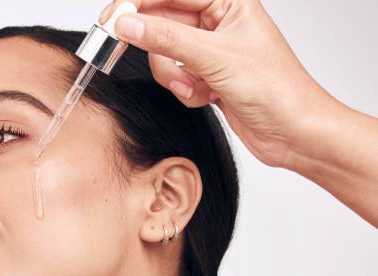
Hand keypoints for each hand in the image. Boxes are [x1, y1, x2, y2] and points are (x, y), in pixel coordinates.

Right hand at [99, 0, 337, 169]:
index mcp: (228, 2)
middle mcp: (218, 23)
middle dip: (160, 50)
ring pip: (166, 56)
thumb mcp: (216, 57)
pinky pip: (176, 78)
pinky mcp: (207, 78)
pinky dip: (185, 91)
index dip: (139, 3)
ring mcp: (211, 52)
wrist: (293, 132)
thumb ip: (168, 39)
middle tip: (143, 58)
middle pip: (163, 25)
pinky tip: (207, 97)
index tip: (113, 17)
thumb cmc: (276, 88)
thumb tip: (129, 24)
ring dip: (175, 77)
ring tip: (196, 87)